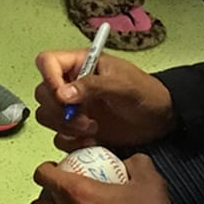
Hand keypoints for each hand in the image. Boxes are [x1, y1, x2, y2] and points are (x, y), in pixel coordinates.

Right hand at [34, 50, 175, 151]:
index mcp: (80, 63)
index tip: (64, 97)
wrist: (160, 119)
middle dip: (58, 109)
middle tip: (83, 118)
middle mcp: (71, 84)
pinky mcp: (77, 129)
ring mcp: (73, 108)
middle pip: (43, 92)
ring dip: (64, 127)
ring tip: (93, 129)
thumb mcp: (122, 85)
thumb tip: (62, 94)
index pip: (47, 62)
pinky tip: (93, 140)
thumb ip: (92, 86)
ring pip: (46, 115)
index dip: (49, 78)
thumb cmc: (145, 93)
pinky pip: (59, 137)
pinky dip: (71, 141)